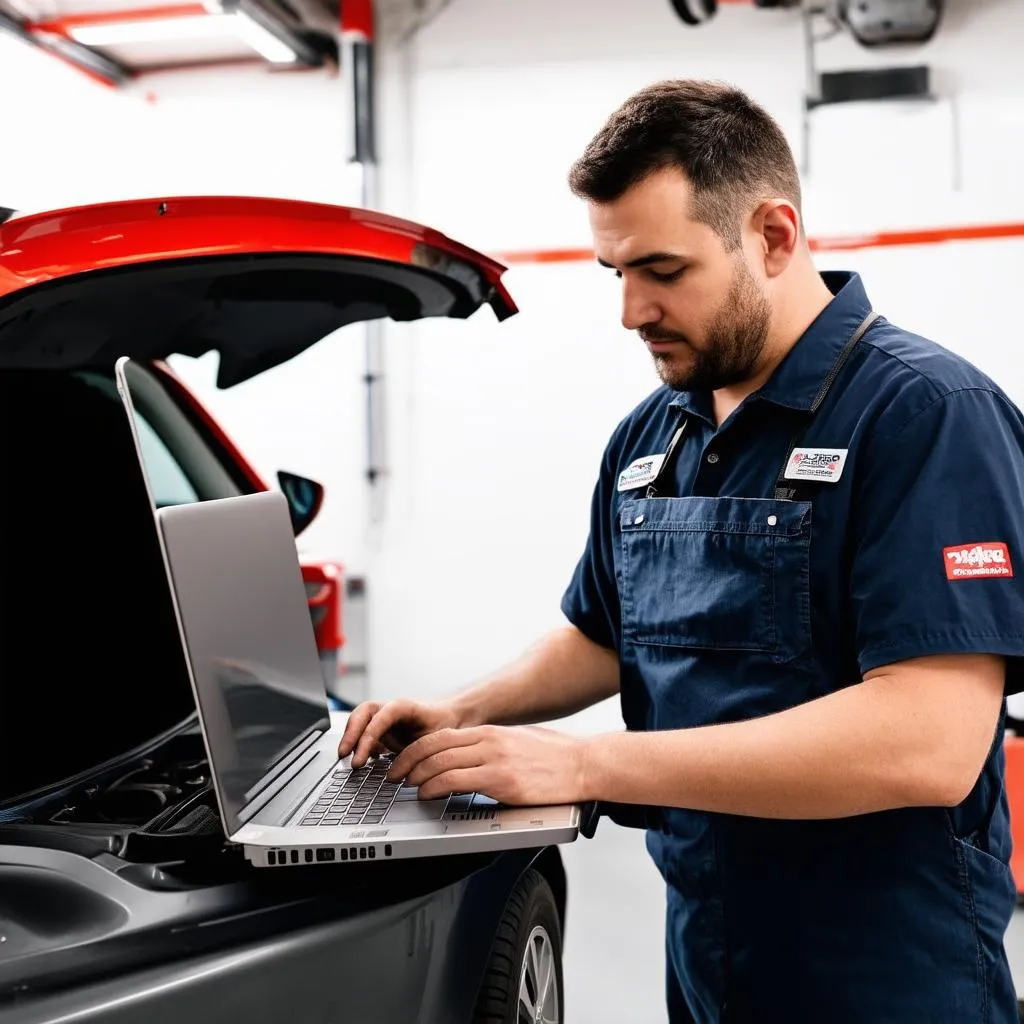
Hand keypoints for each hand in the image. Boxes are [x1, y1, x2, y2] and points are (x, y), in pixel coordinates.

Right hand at [338, 699, 460, 767]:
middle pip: (363, 713)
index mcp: (404, 707)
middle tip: (344, 754)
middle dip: (351, 733)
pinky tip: (362, 762)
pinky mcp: (381, 731)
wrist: (448, 718)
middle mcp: (390, 710)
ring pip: (359, 722)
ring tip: (347, 758)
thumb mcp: (438, 736)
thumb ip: (423, 749)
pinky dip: (358, 746)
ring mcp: (383, 719)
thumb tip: (410, 769)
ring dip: (351, 739)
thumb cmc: (444, 725)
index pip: (381, 715)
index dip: (369, 734)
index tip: (361, 755)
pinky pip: (364, 734)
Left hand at [386, 724, 589, 805]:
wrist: (585, 764)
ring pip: (439, 763)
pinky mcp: (502, 780)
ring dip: (416, 777)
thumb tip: (474, 759)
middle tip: (395, 775)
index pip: (441, 736)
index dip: (416, 749)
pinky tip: (427, 795)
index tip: (403, 761)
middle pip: (433, 747)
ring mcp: (495, 760)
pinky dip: (434, 787)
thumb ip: (494, 748)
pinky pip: (456, 781)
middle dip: (407, 762)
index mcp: (492, 732)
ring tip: (407, 788)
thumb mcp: (520, 743)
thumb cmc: (557, 757)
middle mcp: (489, 741)